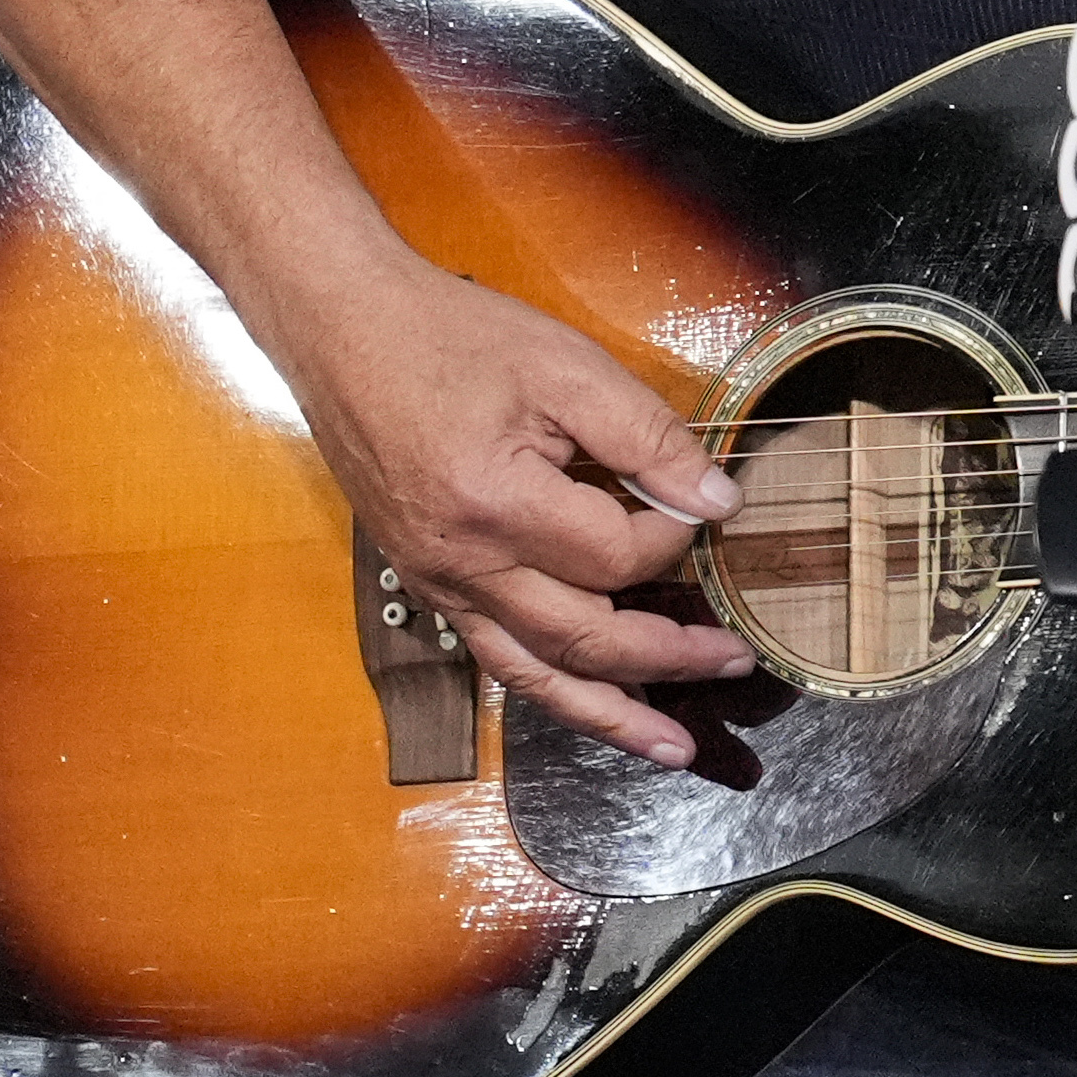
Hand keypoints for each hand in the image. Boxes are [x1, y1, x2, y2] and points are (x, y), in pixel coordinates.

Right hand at [274, 256, 759, 763]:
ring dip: (609, 715)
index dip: (673, 535)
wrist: (344, 330)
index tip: (703, 503)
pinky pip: (495, 655)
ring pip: (534, 673)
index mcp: (497, 505)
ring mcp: (438, 582)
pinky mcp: (428, 581)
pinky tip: (591, 701)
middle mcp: (462, 563)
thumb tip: (716, 498)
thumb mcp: (565, 366)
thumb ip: (646, 436)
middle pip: (583, 638)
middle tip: (733, 661)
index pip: (616, 555)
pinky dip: (550, 687)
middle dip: (667, 658)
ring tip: (671, 746)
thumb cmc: (452, 336)